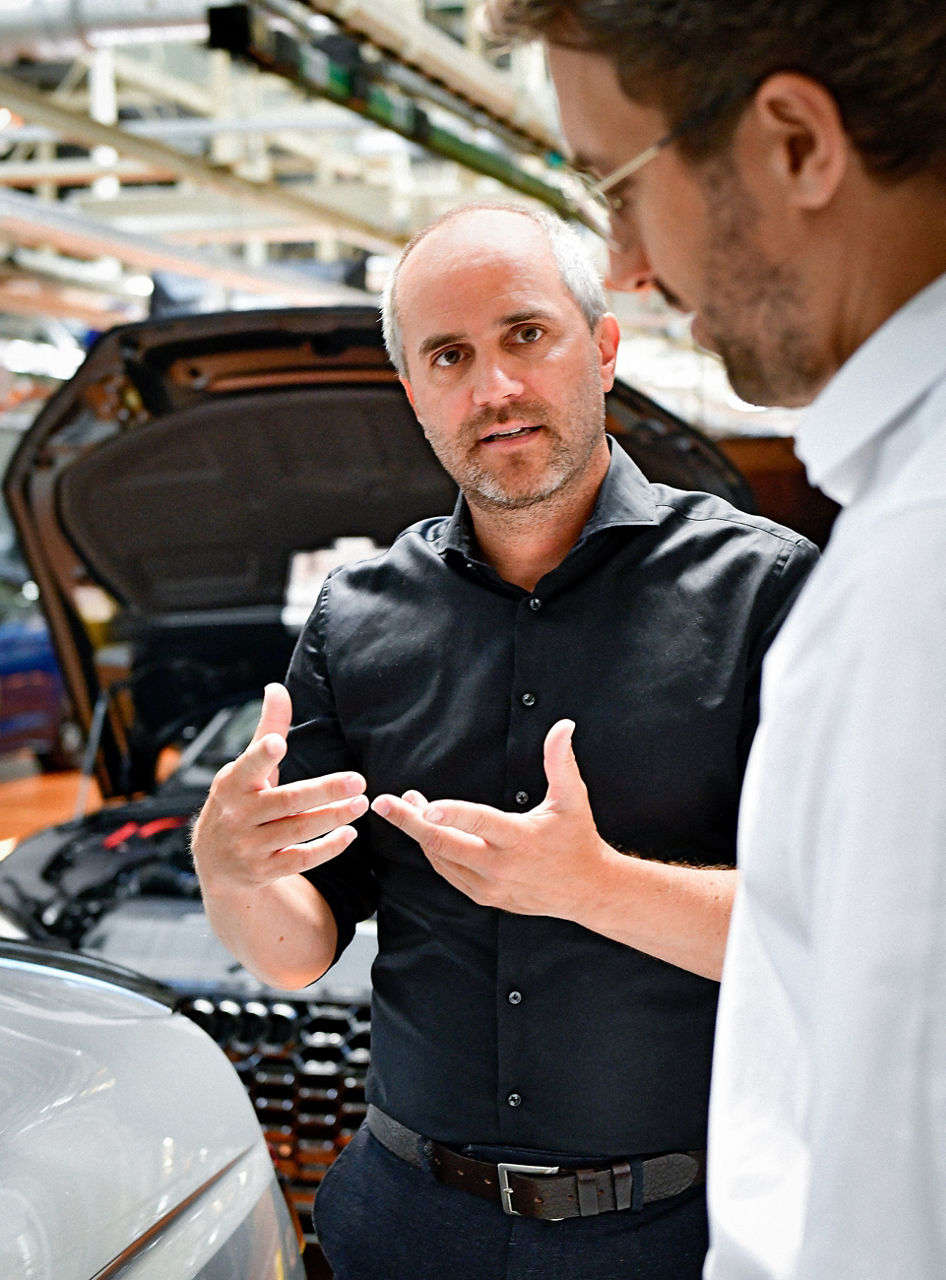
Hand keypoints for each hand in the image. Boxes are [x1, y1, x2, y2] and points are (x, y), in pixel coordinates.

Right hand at [191, 682, 368, 895]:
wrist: (215, 861)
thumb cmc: (238, 800)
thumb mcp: (245, 767)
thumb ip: (268, 729)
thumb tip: (277, 687)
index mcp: (233, 784)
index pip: (248, 767)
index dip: (262, 756)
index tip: (277, 744)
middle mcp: (238, 816)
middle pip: (287, 801)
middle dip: (324, 790)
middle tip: (358, 780)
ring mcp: (249, 846)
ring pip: (297, 831)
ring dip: (332, 817)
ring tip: (360, 803)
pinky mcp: (264, 871)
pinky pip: (301, 860)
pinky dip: (327, 847)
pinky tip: (349, 832)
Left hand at [371, 719, 609, 919]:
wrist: (586, 890)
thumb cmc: (577, 839)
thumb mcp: (572, 798)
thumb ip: (560, 761)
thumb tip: (563, 726)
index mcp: (520, 839)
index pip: (479, 823)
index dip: (450, 814)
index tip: (423, 805)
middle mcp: (500, 866)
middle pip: (444, 844)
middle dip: (409, 822)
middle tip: (384, 803)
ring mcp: (489, 886)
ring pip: (440, 858)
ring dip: (418, 832)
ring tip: (404, 806)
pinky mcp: (483, 897)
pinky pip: (447, 872)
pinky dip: (432, 851)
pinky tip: (425, 830)